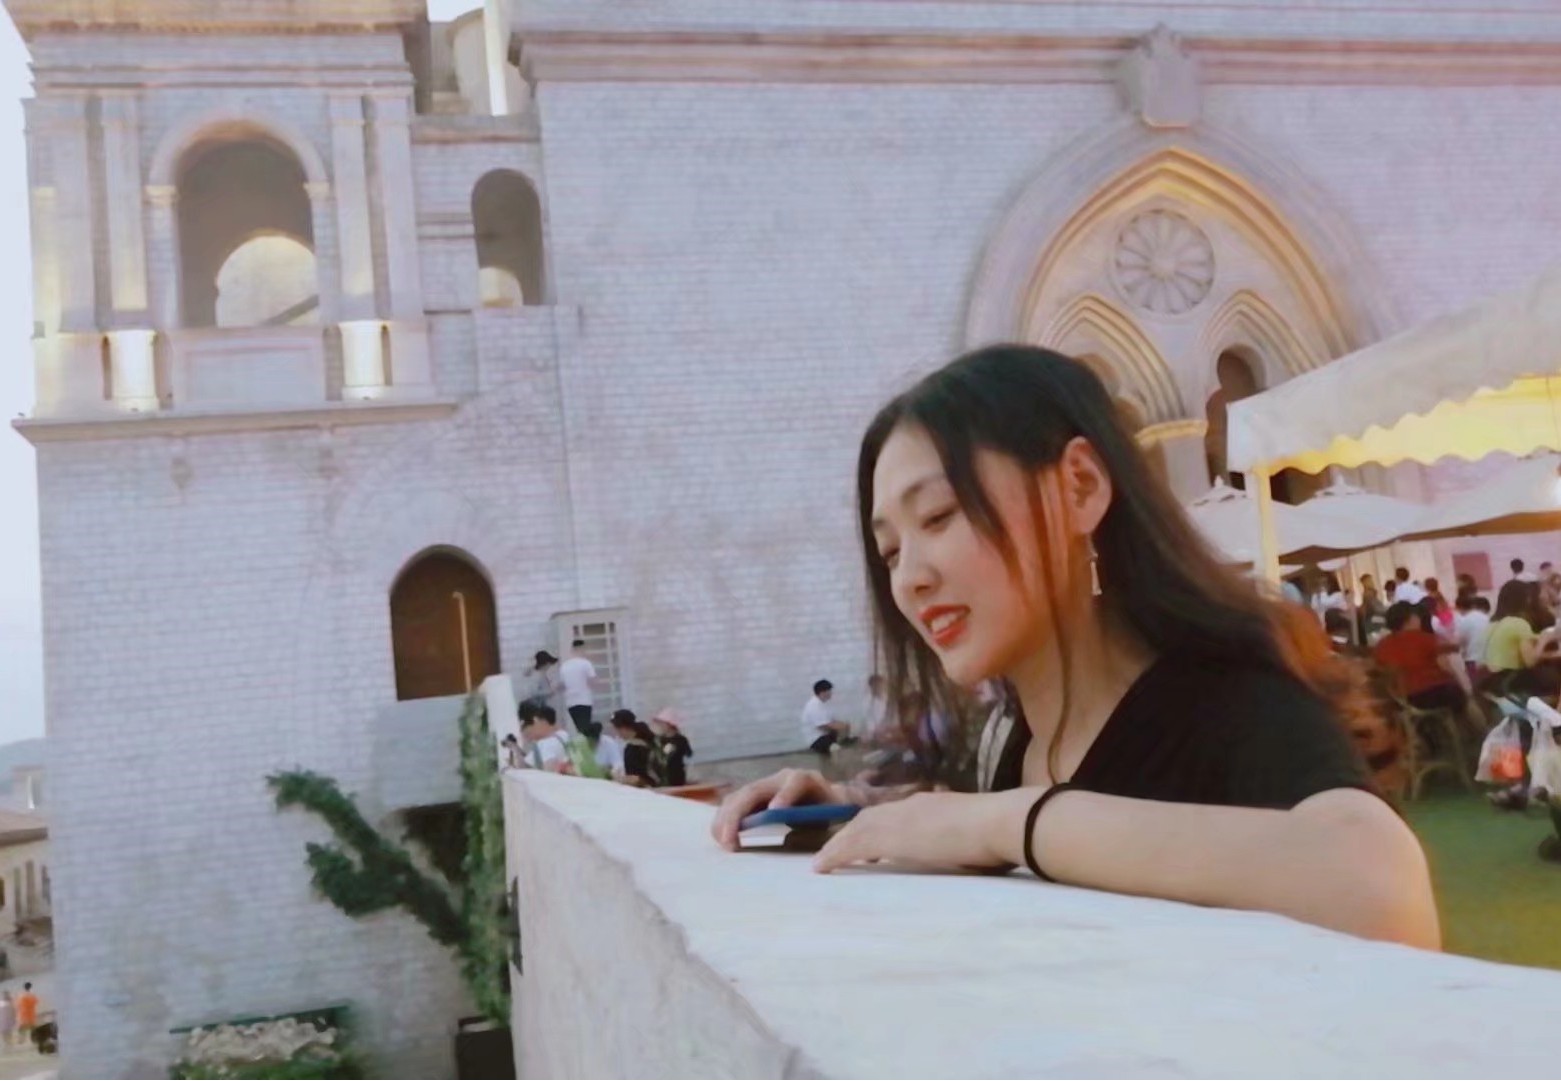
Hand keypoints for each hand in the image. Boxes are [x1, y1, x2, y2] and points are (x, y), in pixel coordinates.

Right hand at [710, 768, 850, 850]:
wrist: (829, 800)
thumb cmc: (835, 811)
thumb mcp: (839, 815)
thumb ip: (834, 823)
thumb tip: (829, 849)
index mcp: (807, 779)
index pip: (796, 782)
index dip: (785, 795)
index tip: (774, 811)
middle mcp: (781, 778)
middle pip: (754, 789)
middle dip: (738, 813)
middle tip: (730, 840)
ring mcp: (764, 786)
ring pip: (738, 796)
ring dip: (725, 818)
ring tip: (722, 842)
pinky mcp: (753, 797)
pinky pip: (732, 804)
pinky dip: (723, 820)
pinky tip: (720, 837)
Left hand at [811, 790, 1020, 873]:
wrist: (1004, 823)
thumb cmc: (1002, 832)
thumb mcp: (974, 834)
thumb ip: (961, 839)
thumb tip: (967, 852)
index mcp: (930, 806)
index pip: (893, 815)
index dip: (875, 828)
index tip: (864, 842)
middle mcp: (911, 807)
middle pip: (869, 819)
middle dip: (850, 834)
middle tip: (833, 852)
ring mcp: (901, 818)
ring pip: (857, 829)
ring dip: (838, 844)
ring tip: (823, 862)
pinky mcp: (894, 837)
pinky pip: (854, 845)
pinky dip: (836, 855)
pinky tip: (822, 867)